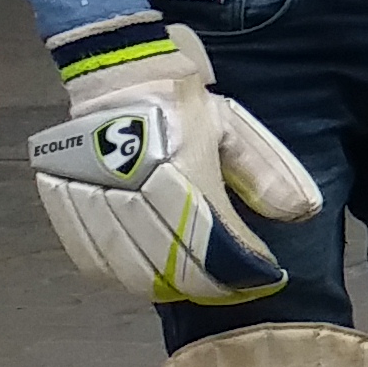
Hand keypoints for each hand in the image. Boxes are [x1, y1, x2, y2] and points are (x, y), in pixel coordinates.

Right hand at [27, 19, 320, 304]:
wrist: (119, 78)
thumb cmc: (184, 109)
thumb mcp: (235, 130)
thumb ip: (267, 173)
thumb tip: (303, 213)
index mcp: (180, 163)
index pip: (214, 235)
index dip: (242, 265)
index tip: (266, 275)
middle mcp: (132, 183)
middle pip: (171, 262)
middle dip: (209, 285)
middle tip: (232, 288)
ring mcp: (92, 194)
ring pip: (129, 269)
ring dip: (166, 286)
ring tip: (194, 285)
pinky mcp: (64, 201)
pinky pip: (90, 259)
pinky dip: (122, 276)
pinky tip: (147, 274)